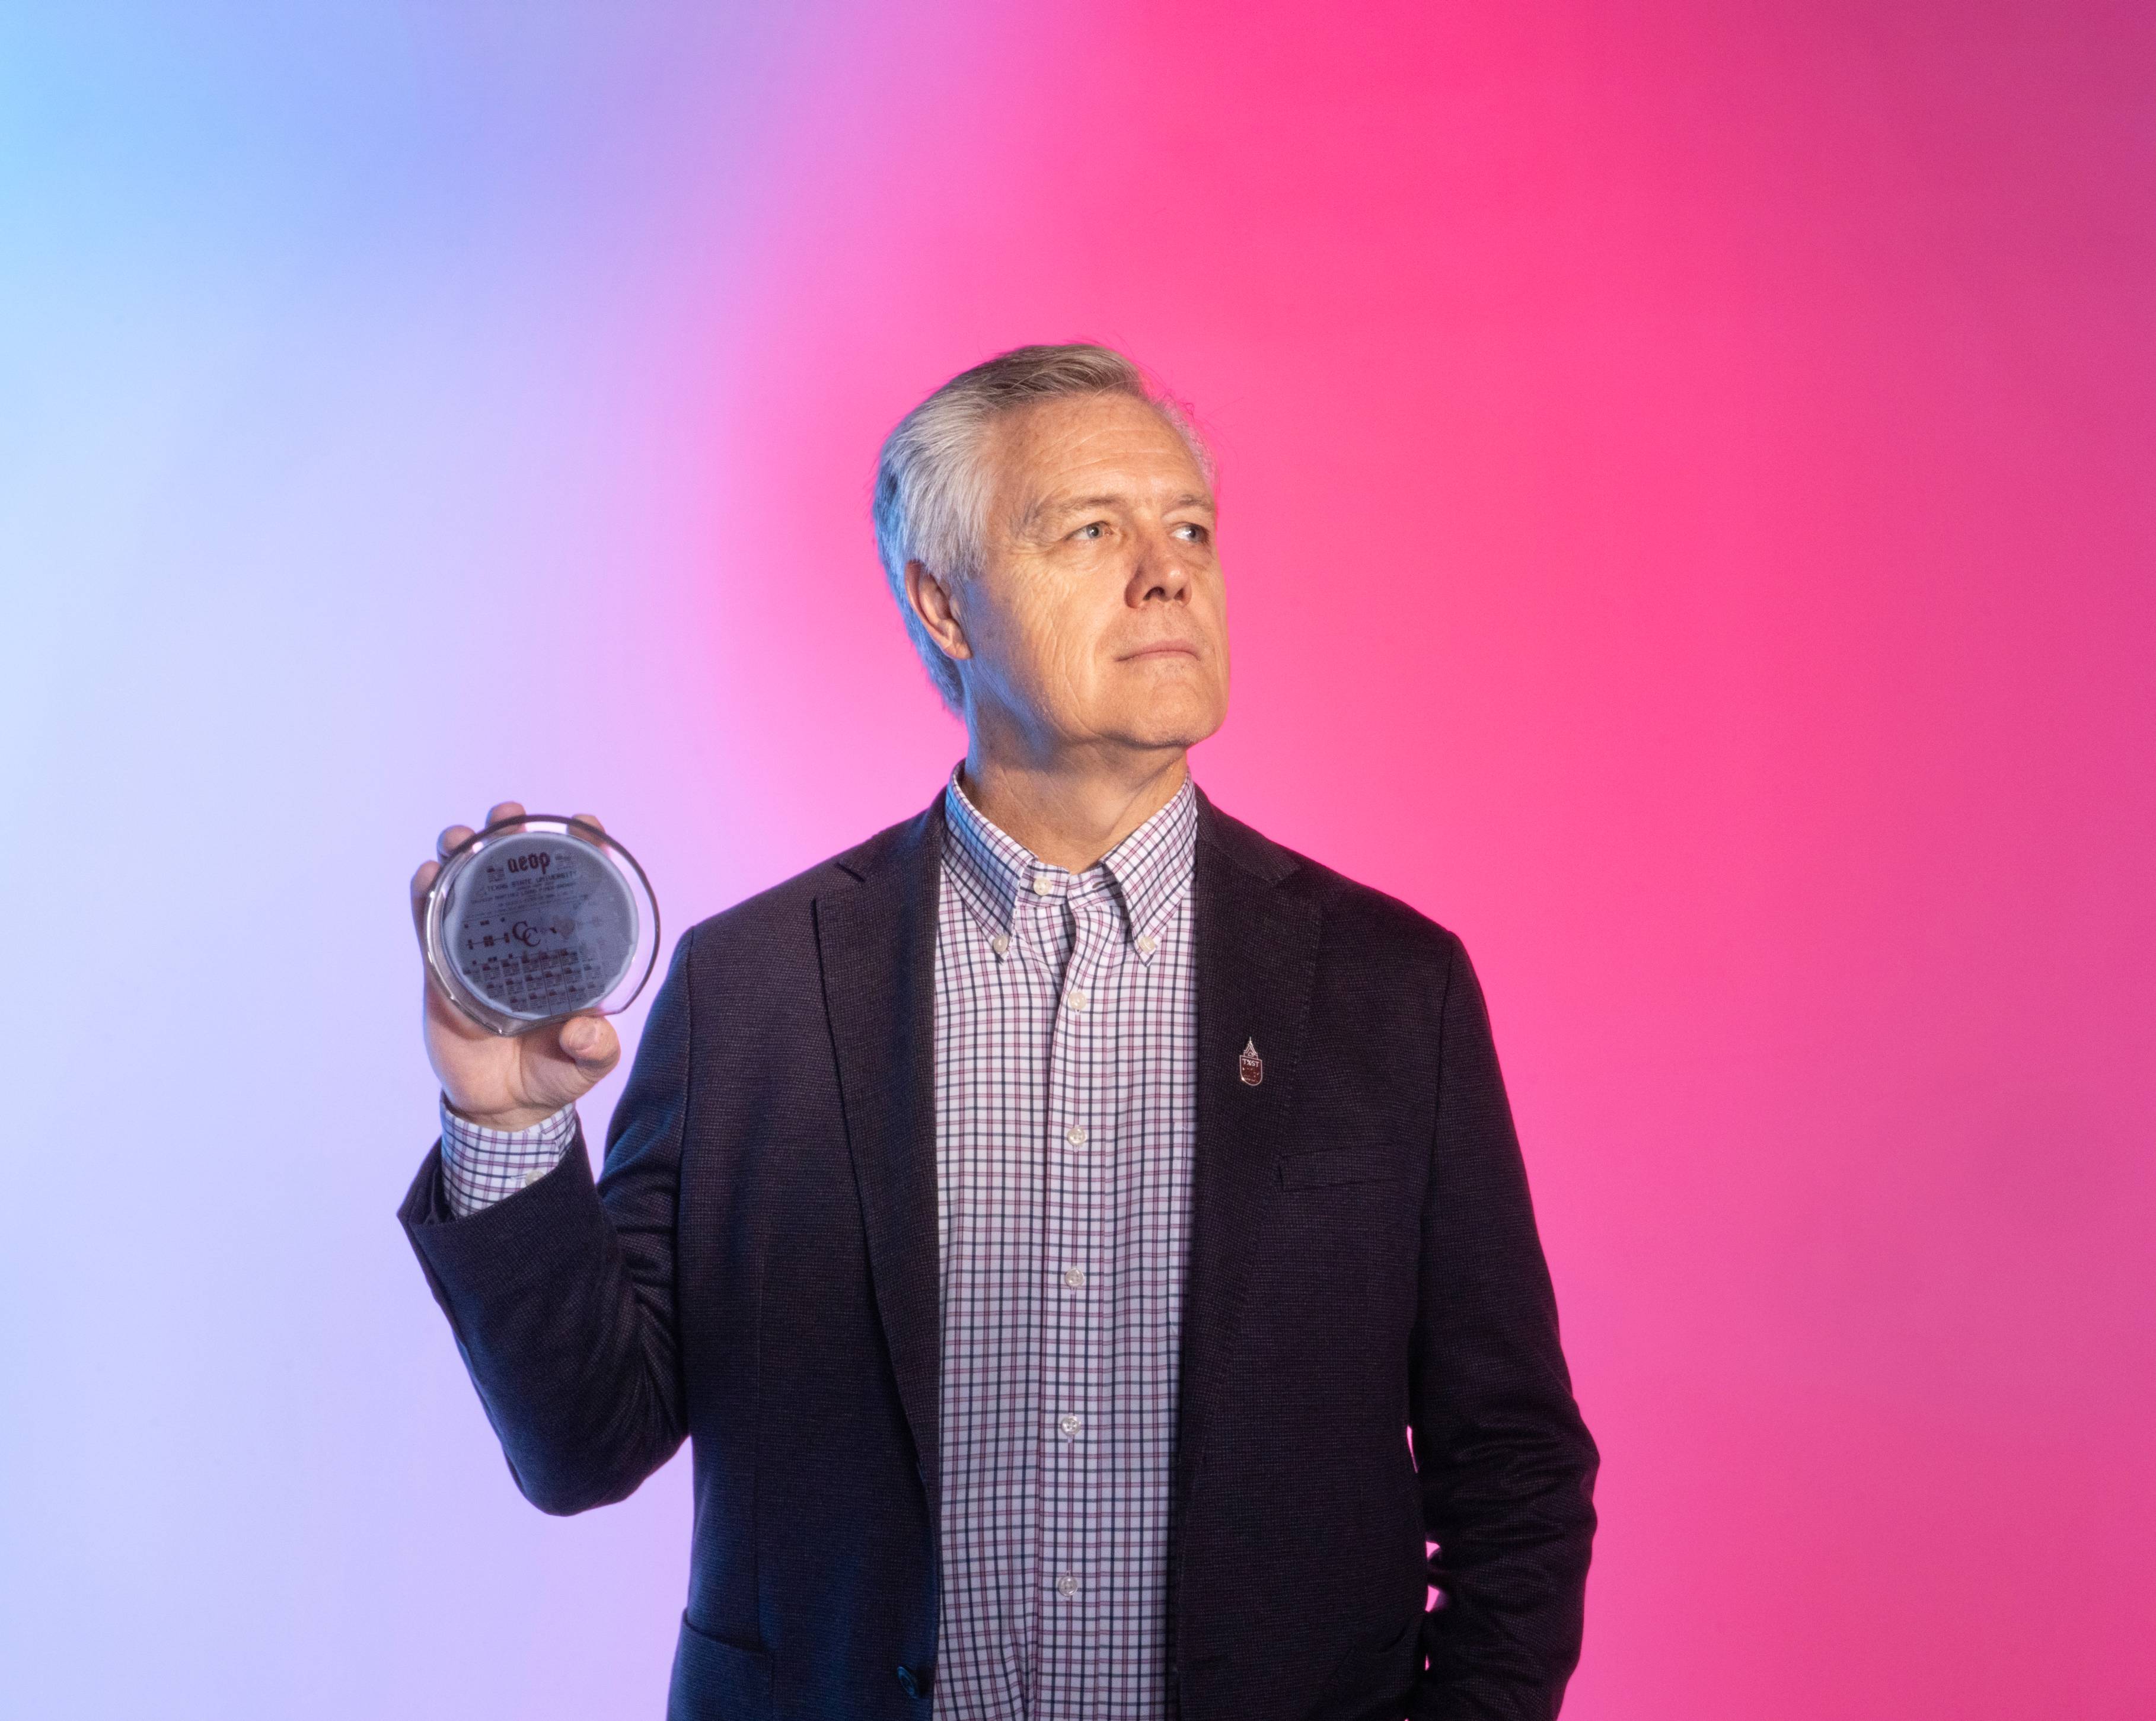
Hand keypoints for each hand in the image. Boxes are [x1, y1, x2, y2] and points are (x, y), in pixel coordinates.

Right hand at [410, 800, 621, 1130]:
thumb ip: (594, 1047)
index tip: (586, 821)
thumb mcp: (587, 1062)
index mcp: (565, 946)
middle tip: (509, 816)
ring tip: (461, 836)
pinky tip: (427, 874)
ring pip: (466, 885)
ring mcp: (479, 946)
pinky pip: (428, 924)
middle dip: (510, 834)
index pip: (576, 884)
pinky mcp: (440, 968)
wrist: (505, 1106)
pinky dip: (425, 895)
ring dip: (461, 852)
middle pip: (514, 870)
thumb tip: (586, 1031)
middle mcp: (522, 935)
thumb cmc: (555, 1072)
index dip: (581, 847)